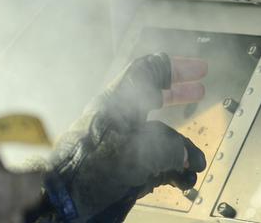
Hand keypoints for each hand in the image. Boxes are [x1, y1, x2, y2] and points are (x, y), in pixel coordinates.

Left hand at [43, 53, 207, 221]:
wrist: (61, 194)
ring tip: (191, 132)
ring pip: (146, 121)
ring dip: (171, 125)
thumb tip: (187, 156)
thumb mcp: (138, 152)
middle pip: (148, 91)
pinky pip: (140, 146)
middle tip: (199, 88)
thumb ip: (170, 149)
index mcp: (119, 100)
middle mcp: (115, 114)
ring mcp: (111, 136)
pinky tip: (175, 165)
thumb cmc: (91, 166)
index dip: (174, 66)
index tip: (197, 69)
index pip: (147, 69)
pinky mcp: (108, 158)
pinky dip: (160, 151)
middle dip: (176, 89)